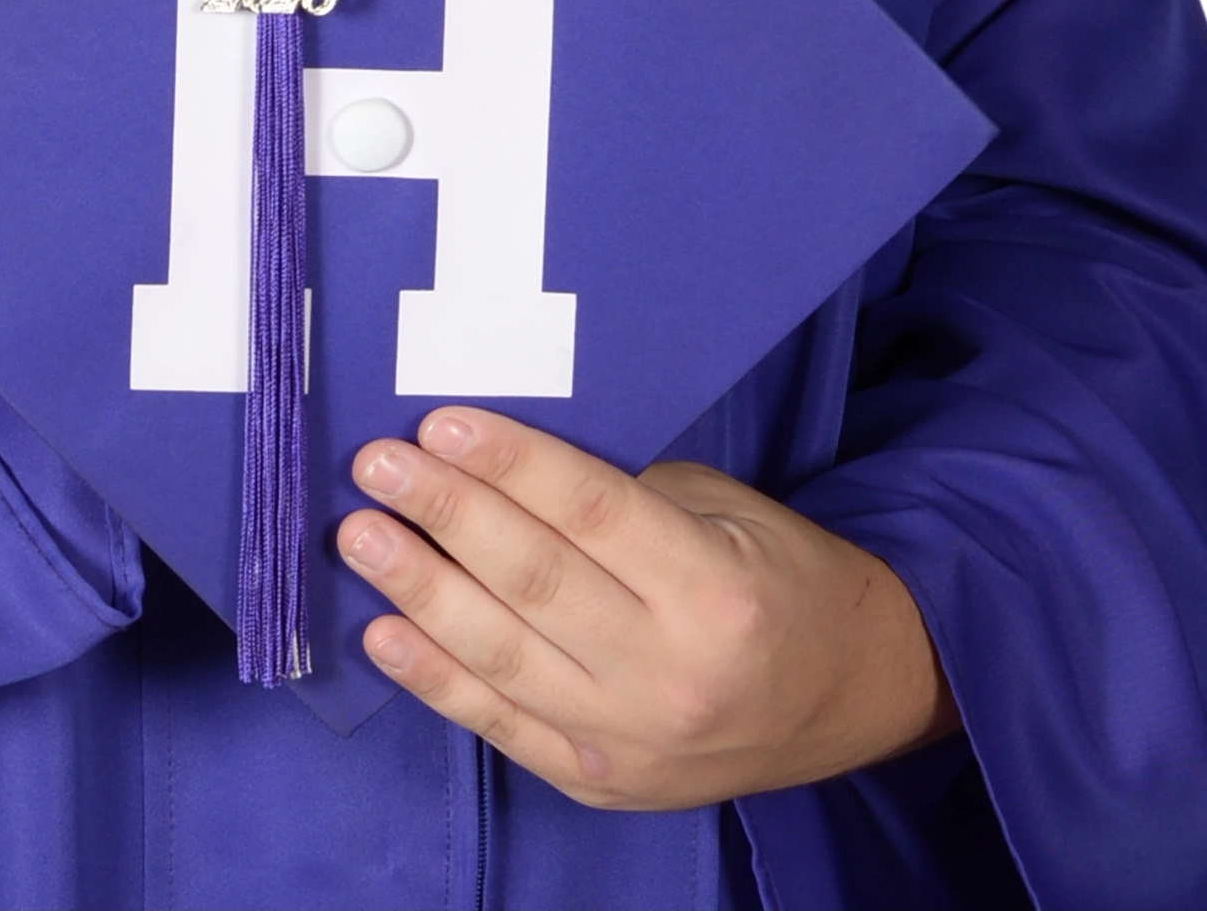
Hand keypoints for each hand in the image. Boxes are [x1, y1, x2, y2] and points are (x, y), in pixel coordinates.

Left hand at [338, 410, 957, 807]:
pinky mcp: (600, 785)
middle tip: (376, 465)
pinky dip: (436, 681)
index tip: (438, 423)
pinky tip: (383, 634)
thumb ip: (620, 497)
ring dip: (419, 592)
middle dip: (445, 516)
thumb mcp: (723, 510)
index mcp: (714, 588)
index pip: (590, 512)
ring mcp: (631, 740)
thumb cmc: (777, 576)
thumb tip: (499, 464)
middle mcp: (670, 672)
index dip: (510, 464)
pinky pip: (502, 726)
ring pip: (504, 656)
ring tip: (359, 537)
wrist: (847, 695)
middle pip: (535, 581)